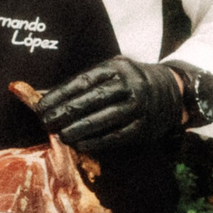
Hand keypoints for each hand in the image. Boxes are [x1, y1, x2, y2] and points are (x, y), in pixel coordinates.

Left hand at [35, 56, 183, 153]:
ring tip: (61, 135)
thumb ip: (84, 84)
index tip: (41, 105)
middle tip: (47, 122)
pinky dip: (98, 141)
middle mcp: (129, 84)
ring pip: (105, 118)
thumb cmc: (130, 82)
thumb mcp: (112, 72)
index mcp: (116, 67)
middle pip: (93, 98)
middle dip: (67, 111)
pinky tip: (81, 145)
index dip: (60, 94)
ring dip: (80, 128)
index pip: (83, 81)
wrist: (171, 91)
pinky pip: (117, 135)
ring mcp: (139, 106)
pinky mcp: (144, 126)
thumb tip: (45, 96)